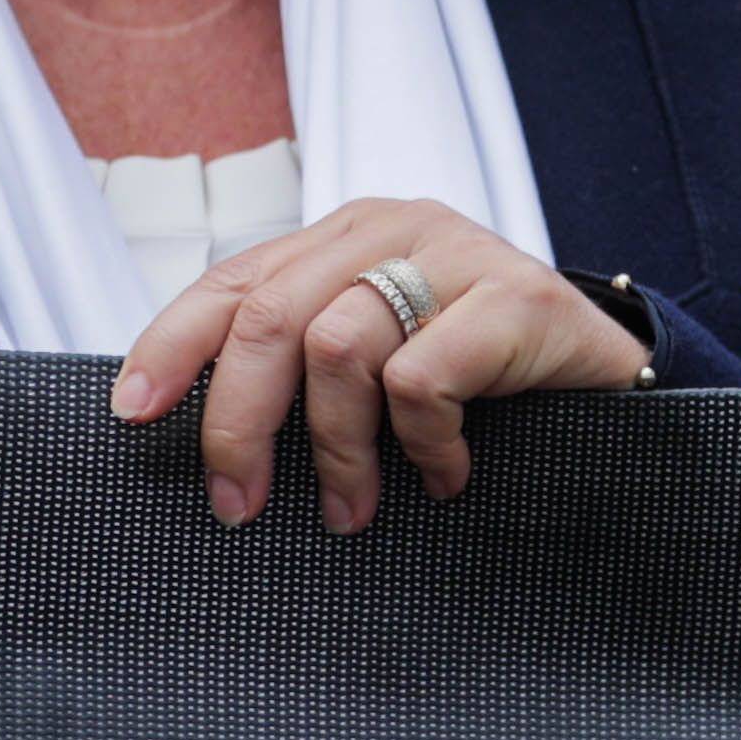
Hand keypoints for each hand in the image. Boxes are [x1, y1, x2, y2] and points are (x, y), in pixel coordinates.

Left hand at [111, 197, 647, 534]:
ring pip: (338, 350)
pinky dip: (422, 446)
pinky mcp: (517, 294)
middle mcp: (393, 227)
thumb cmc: (478, 377)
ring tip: (356, 512)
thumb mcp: (377, 356)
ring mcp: (458, 252)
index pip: (234, 282)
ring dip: (339, 454)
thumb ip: (302, 358)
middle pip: (271, 317)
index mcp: (346, 236)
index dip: (171, 347)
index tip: (131, 416)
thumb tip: (187, 427)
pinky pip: (420, 379)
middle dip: (239, 424)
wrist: (609, 376)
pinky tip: (448, 476)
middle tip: (239, 505)